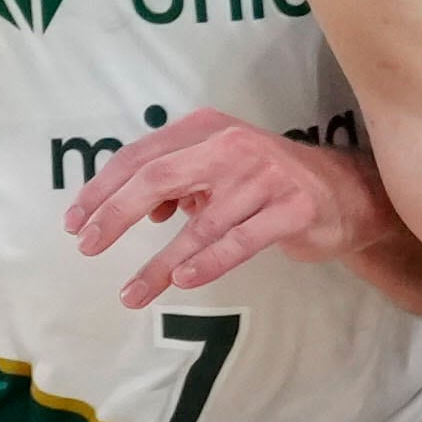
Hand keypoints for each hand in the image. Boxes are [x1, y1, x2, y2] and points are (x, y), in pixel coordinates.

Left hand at [63, 108, 395, 307]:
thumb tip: (138, 211)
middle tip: (87, 245)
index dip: (104, 188)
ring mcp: (266, 176)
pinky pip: (241, 239)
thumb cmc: (267, 183)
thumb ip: (178, 182)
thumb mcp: (218, 170)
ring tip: (132, 293)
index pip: (142, 155)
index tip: (76, 221)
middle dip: (116, 212)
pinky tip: (183, 280)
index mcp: (207, 129)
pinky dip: (209, 261)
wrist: (346, 192)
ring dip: (159, 262)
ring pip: (198, 223)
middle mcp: (233, 144)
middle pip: (159, 176)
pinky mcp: (293, 208)